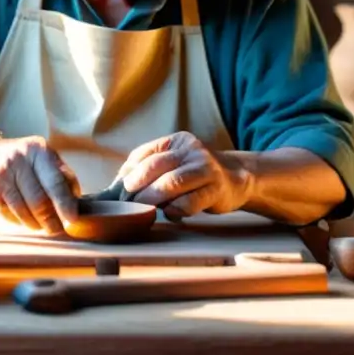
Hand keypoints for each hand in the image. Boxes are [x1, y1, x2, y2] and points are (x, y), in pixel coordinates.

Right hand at [0, 135, 80, 234]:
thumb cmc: (21, 159)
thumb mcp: (43, 158)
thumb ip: (62, 176)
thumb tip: (77, 204)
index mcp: (39, 150)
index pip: (56, 181)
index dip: (65, 203)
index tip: (73, 220)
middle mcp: (20, 159)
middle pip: (39, 200)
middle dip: (51, 220)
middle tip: (57, 229)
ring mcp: (3, 174)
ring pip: (24, 211)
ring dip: (35, 224)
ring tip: (40, 225)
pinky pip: (9, 214)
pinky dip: (19, 221)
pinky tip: (22, 217)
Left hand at [117, 132, 247, 219]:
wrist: (237, 177)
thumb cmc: (197, 173)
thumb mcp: (176, 162)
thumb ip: (151, 169)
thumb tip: (116, 184)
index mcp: (177, 141)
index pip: (146, 153)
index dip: (129, 171)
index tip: (118, 189)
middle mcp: (192, 150)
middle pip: (157, 165)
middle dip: (137, 184)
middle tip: (126, 200)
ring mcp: (206, 168)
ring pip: (172, 182)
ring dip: (152, 197)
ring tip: (142, 207)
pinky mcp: (216, 189)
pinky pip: (191, 201)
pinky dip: (176, 209)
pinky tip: (170, 213)